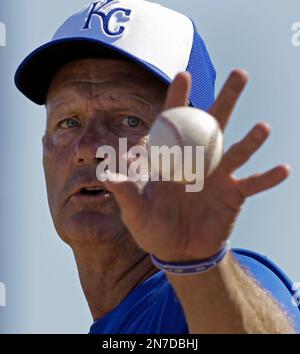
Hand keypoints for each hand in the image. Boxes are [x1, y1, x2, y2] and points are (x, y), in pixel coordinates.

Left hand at [102, 70, 289, 261]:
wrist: (176, 250)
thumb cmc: (152, 228)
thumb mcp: (134, 211)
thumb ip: (124, 191)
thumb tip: (104, 174)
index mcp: (173, 159)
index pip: (175, 123)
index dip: (178, 100)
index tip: (183, 75)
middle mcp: (198, 160)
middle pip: (213, 126)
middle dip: (226, 100)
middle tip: (240, 74)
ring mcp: (218, 177)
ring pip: (237, 152)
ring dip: (251, 141)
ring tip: (262, 128)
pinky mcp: (233, 196)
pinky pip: (253, 184)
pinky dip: (267, 178)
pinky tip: (283, 170)